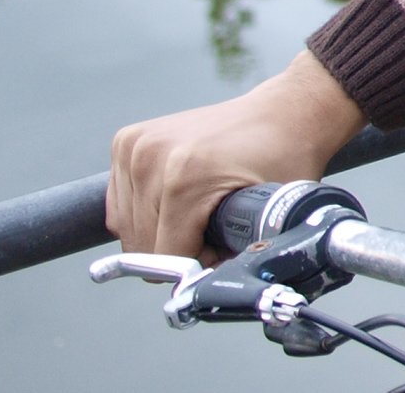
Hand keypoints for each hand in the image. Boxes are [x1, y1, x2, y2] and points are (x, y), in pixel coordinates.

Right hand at [107, 48, 365, 261]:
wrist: (284, 112)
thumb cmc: (283, 160)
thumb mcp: (269, 217)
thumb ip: (236, 260)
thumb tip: (205, 292)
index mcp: (184, 177)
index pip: (164, 257)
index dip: (196, 263)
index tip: (223, 244)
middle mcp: (152, 157)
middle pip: (142, 245)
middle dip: (177, 247)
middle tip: (214, 225)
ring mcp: (135, 146)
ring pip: (126, 228)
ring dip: (159, 230)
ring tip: (198, 208)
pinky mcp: (126, 141)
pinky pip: (120, 204)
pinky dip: (143, 212)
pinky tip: (176, 199)